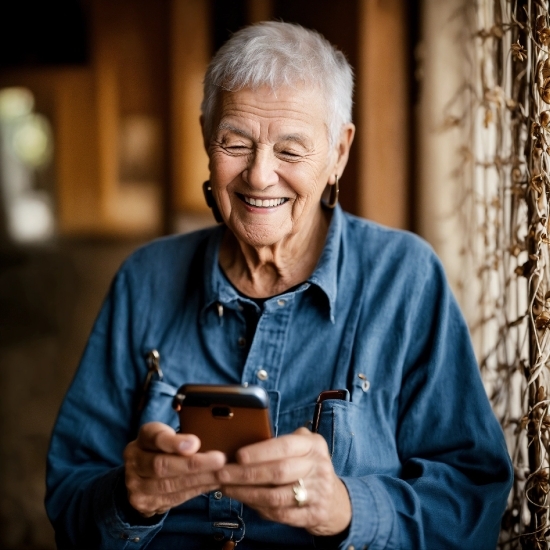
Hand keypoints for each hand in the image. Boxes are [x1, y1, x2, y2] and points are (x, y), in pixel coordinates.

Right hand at [123, 422, 226, 516]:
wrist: (141, 476)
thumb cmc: (163, 448)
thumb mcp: (169, 434)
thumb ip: (179, 437)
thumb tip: (195, 445)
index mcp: (144, 437)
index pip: (156, 437)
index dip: (174, 443)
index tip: (195, 443)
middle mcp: (134, 461)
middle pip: (162, 465)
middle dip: (193, 464)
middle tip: (219, 460)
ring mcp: (136, 485)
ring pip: (170, 484)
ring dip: (199, 480)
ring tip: (221, 474)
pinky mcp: (144, 503)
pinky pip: (174, 498)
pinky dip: (196, 491)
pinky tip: (211, 484)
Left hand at [216, 427, 350, 536]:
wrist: (335, 500)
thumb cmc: (308, 466)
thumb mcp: (304, 446)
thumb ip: (283, 441)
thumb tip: (247, 438)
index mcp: (314, 445)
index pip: (285, 446)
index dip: (260, 451)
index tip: (238, 455)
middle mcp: (318, 467)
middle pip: (278, 472)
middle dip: (246, 474)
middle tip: (222, 473)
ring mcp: (318, 493)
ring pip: (276, 496)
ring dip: (247, 494)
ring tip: (227, 488)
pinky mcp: (313, 515)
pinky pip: (280, 514)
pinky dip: (259, 508)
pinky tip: (245, 501)